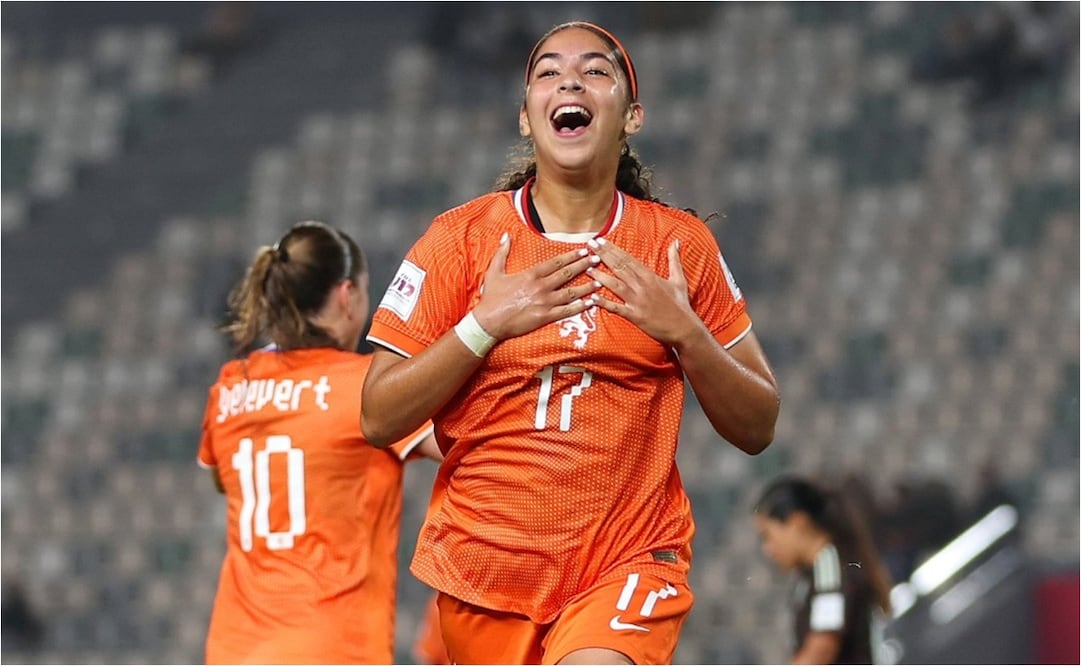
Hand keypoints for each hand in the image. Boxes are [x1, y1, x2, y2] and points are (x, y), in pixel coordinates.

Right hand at [473, 234, 600, 339]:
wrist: (488, 321)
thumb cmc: (491, 297)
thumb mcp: (494, 271)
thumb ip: (502, 252)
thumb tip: (506, 236)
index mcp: (531, 274)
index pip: (556, 262)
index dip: (572, 255)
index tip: (584, 250)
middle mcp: (541, 286)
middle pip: (567, 274)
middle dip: (584, 265)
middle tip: (597, 260)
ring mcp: (545, 302)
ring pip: (571, 292)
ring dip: (587, 286)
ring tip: (599, 281)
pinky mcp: (545, 317)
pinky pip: (567, 311)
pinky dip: (580, 306)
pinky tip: (590, 303)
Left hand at [586, 237, 699, 344]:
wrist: (684, 327)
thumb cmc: (680, 304)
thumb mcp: (679, 278)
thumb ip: (674, 259)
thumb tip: (676, 242)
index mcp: (649, 276)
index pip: (627, 258)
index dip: (613, 248)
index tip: (601, 240)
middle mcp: (641, 286)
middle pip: (619, 267)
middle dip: (603, 255)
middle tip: (590, 245)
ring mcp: (637, 300)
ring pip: (615, 285)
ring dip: (600, 276)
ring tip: (586, 267)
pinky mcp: (635, 315)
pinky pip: (616, 308)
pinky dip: (604, 302)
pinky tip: (592, 297)